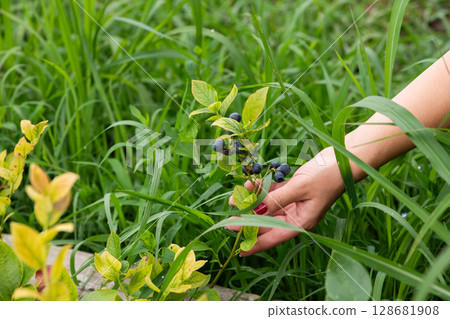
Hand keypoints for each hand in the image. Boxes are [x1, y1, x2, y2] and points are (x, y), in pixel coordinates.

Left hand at [226, 147, 344, 255]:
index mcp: (302, 222)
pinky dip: (261, 189)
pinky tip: (249, 185)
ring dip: (252, 202)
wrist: (344, 157)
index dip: (254, 241)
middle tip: (228, 221)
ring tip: (232, 199)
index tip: (237, 244)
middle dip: (248, 221)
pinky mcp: (294, 190)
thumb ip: (275, 199)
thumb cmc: (327, 176)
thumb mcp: (299, 188)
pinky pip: (273, 192)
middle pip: (268, 223)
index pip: (273, 237)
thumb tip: (255, 212)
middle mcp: (297, 216)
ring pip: (268, 207)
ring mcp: (295, 203)